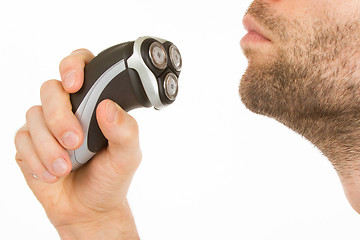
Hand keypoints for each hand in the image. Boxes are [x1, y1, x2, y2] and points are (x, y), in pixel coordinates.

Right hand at [14, 49, 140, 239]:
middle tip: (75, 141)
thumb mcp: (127, 157)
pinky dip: (37, 159)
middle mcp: (68, 108)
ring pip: (33, 116)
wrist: (89, 209)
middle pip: (50, 89)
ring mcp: (46, 125)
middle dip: (59, 116)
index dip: (73, 66)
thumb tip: (108, 107)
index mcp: (95, 103)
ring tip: (65, 167)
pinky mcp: (29, 143)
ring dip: (48, 145)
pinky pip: (22, 139)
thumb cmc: (110, 178)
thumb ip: (125, 131)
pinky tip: (53, 173)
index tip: (74, 85)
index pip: (80, 66)